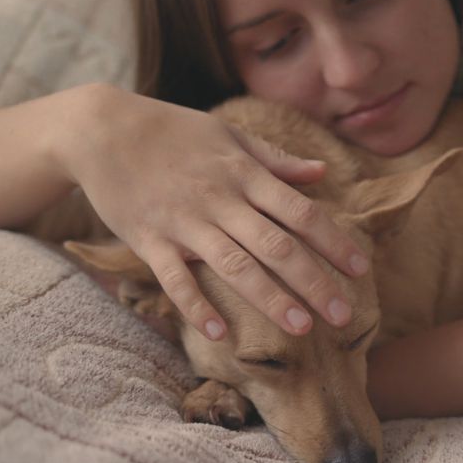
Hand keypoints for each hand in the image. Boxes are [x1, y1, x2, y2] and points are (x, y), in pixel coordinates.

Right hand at [57, 84, 368, 338]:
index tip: (360, 270)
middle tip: (343, 317)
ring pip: (235, 266)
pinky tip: (221, 334)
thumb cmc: (174, 132)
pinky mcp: (149, 240)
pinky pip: (176, 278)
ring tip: (302, 330)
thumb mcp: (229, 135)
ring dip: (271, 299)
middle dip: (314, 283)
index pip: (300, 213)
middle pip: (277, 246)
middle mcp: (221, 199)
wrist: (101, 128)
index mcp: (245, 174)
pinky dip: (197, 306)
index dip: (334, 242)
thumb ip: (276, 160)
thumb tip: (322, 173)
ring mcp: (185, 222)